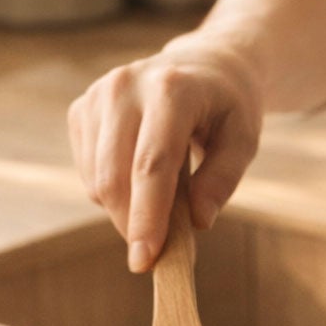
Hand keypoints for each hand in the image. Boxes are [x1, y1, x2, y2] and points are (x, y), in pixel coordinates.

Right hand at [68, 42, 261, 271]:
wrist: (204, 65)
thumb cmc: (227, 108)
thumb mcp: (245, 139)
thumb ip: (223, 179)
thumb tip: (198, 221)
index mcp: (171, 90)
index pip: (152, 164)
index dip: (147, 217)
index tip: (145, 260)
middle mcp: (125, 87)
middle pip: (115, 177)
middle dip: (132, 225)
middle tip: (157, 254)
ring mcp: (97, 96)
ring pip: (96, 180)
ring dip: (124, 210)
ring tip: (162, 201)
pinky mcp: (81, 109)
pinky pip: (87, 173)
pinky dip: (112, 193)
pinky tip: (140, 179)